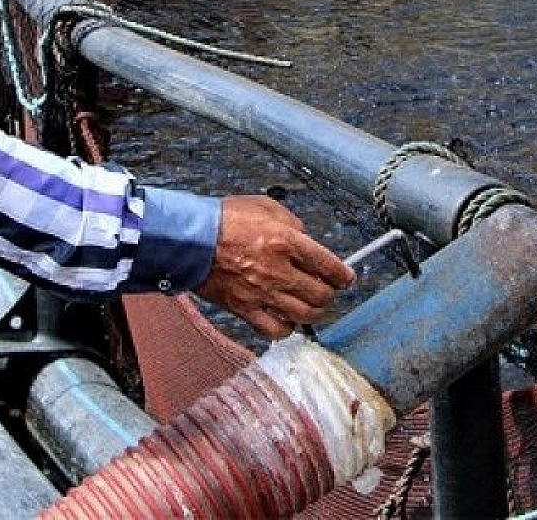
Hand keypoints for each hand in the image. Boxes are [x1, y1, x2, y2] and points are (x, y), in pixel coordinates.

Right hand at [194, 194, 355, 339]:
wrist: (189, 239)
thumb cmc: (225, 219)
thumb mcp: (266, 206)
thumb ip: (292, 223)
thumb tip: (307, 240)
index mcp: (285, 241)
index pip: (329, 265)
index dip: (344, 275)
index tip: (346, 279)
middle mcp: (278, 270)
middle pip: (321, 294)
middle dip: (329, 294)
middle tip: (327, 290)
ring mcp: (262, 293)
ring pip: (304, 315)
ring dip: (314, 313)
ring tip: (312, 307)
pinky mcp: (245, 309)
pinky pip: (276, 330)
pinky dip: (288, 329)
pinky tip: (288, 319)